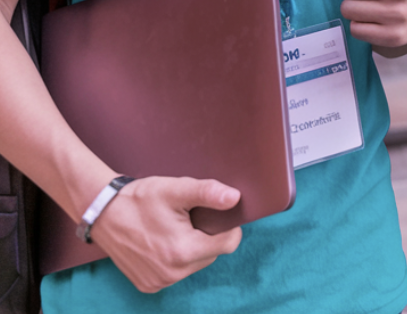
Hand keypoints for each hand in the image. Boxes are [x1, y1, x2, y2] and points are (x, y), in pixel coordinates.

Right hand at [89, 176, 241, 293]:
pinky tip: (162, 241)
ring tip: (174, 227)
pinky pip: (176, 272)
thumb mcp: (177, 189)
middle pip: (212, 253)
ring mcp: (159, 282)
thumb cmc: (141, 199)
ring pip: (195, 264)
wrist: (103, 213)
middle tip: (189, 217)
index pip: (229, 243)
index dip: (228, 225)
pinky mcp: (148, 285)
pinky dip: (176, 257)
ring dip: (192, 247)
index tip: (214, 213)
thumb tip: (235, 198)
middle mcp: (172, 274)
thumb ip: (209, 193)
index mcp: (183, 252)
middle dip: (207, 235)